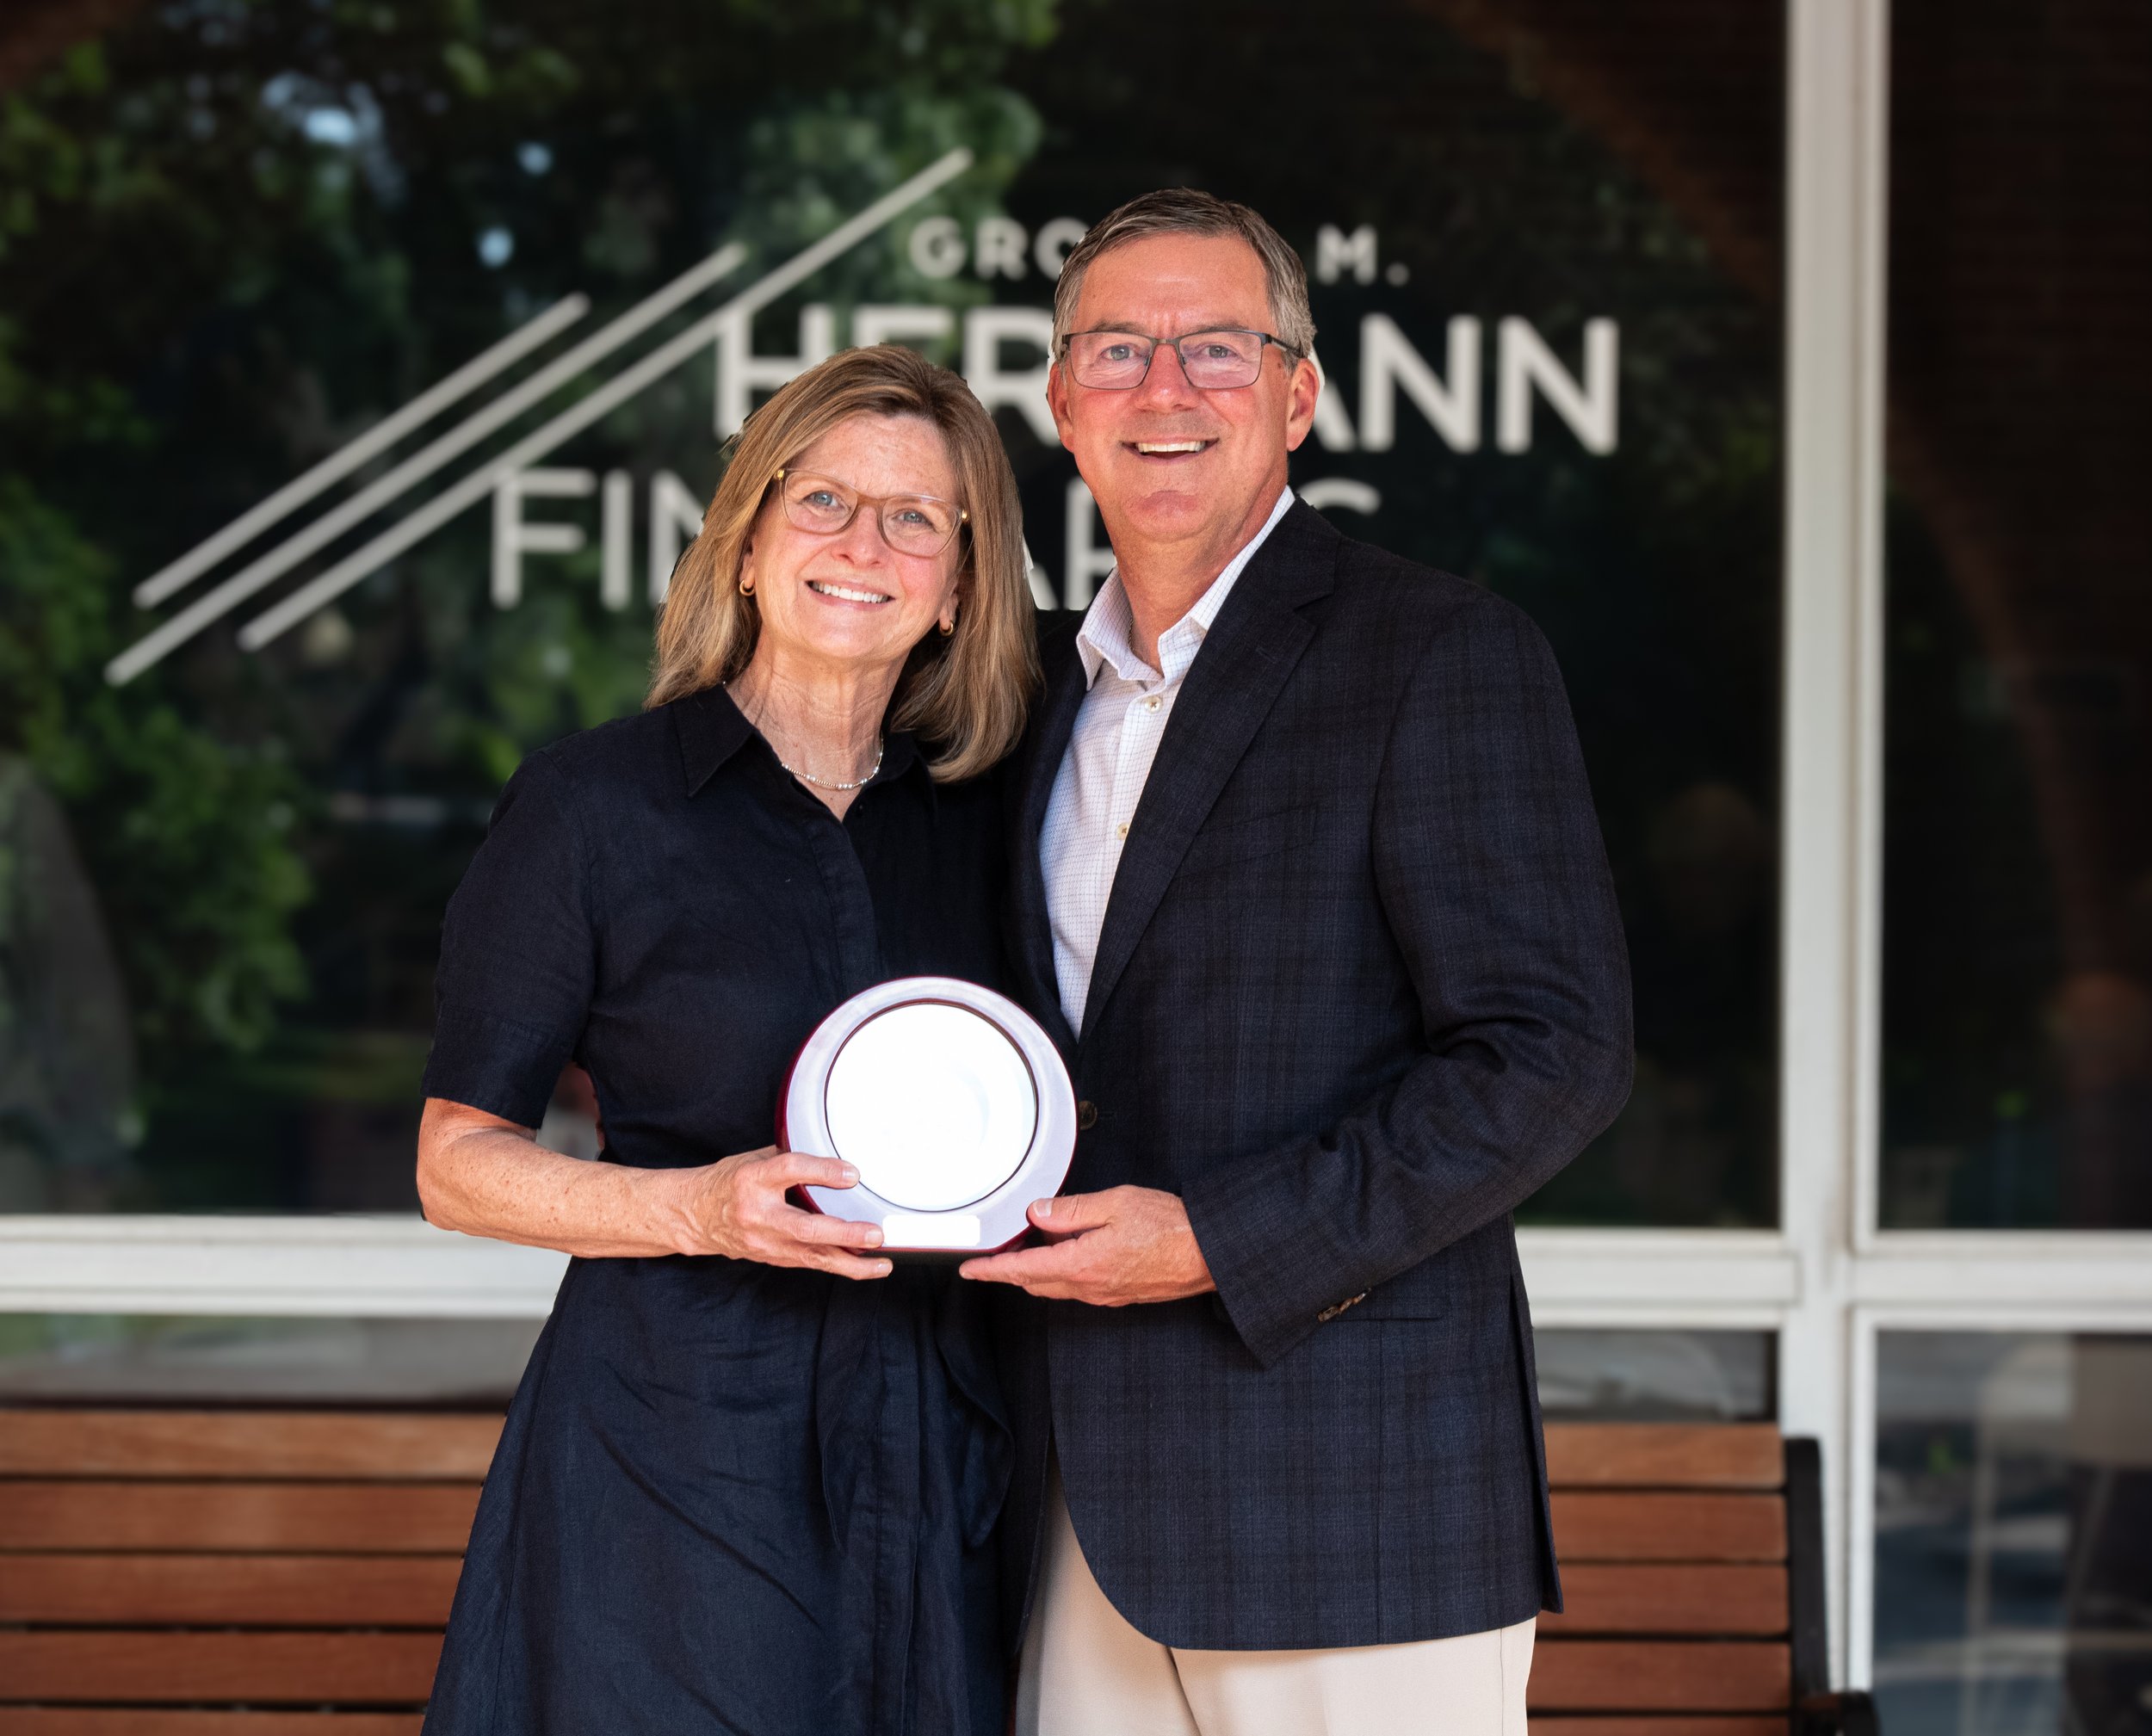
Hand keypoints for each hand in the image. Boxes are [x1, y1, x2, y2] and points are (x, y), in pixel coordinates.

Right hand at [669, 1147, 891, 1279]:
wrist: (694, 1216)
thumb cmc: (728, 1182)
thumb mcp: (753, 1159)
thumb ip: (790, 1158)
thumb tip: (834, 1154)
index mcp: (751, 1178)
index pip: (790, 1171)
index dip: (822, 1171)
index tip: (852, 1174)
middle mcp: (757, 1213)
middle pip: (805, 1228)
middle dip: (844, 1234)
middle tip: (875, 1233)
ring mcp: (763, 1242)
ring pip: (811, 1256)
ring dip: (851, 1262)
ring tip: (882, 1263)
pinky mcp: (770, 1258)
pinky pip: (809, 1263)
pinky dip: (839, 1265)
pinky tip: (864, 1266)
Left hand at [958, 1186, 1214, 1304]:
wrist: (1210, 1253)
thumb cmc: (1171, 1227)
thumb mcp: (1115, 1203)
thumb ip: (1071, 1210)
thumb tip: (1037, 1213)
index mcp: (1082, 1264)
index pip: (1023, 1270)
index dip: (991, 1270)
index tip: (970, 1269)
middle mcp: (1090, 1287)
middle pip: (1035, 1283)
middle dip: (1011, 1269)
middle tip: (998, 1248)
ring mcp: (1105, 1295)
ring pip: (1057, 1286)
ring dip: (1040, 1268)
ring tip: (1038, 1240)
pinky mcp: (1120, 1295)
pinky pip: (1079, 1287)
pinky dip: (1064, 1271)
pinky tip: (1073, 1249)